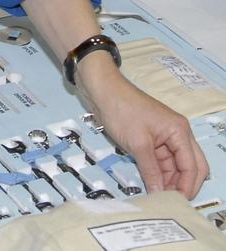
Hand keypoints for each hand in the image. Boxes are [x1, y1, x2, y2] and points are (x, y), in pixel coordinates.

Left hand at [83, 69, 208, 197]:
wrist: (101, 90)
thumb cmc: (121, 111)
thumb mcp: (137, 144)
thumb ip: (151, 170)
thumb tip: (159, 194)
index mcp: (180, 131)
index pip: (192, 165)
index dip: (187, 186)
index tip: (178, 203)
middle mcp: (178, 134)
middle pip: (190, 165)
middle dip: (183, 184)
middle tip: (171, 201)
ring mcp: (165, 136)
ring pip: (175, 164)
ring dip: (169, 179)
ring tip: (159, 196)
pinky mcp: (151, 138)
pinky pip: (161, 159)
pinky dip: (158, 172)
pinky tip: (152, 184)